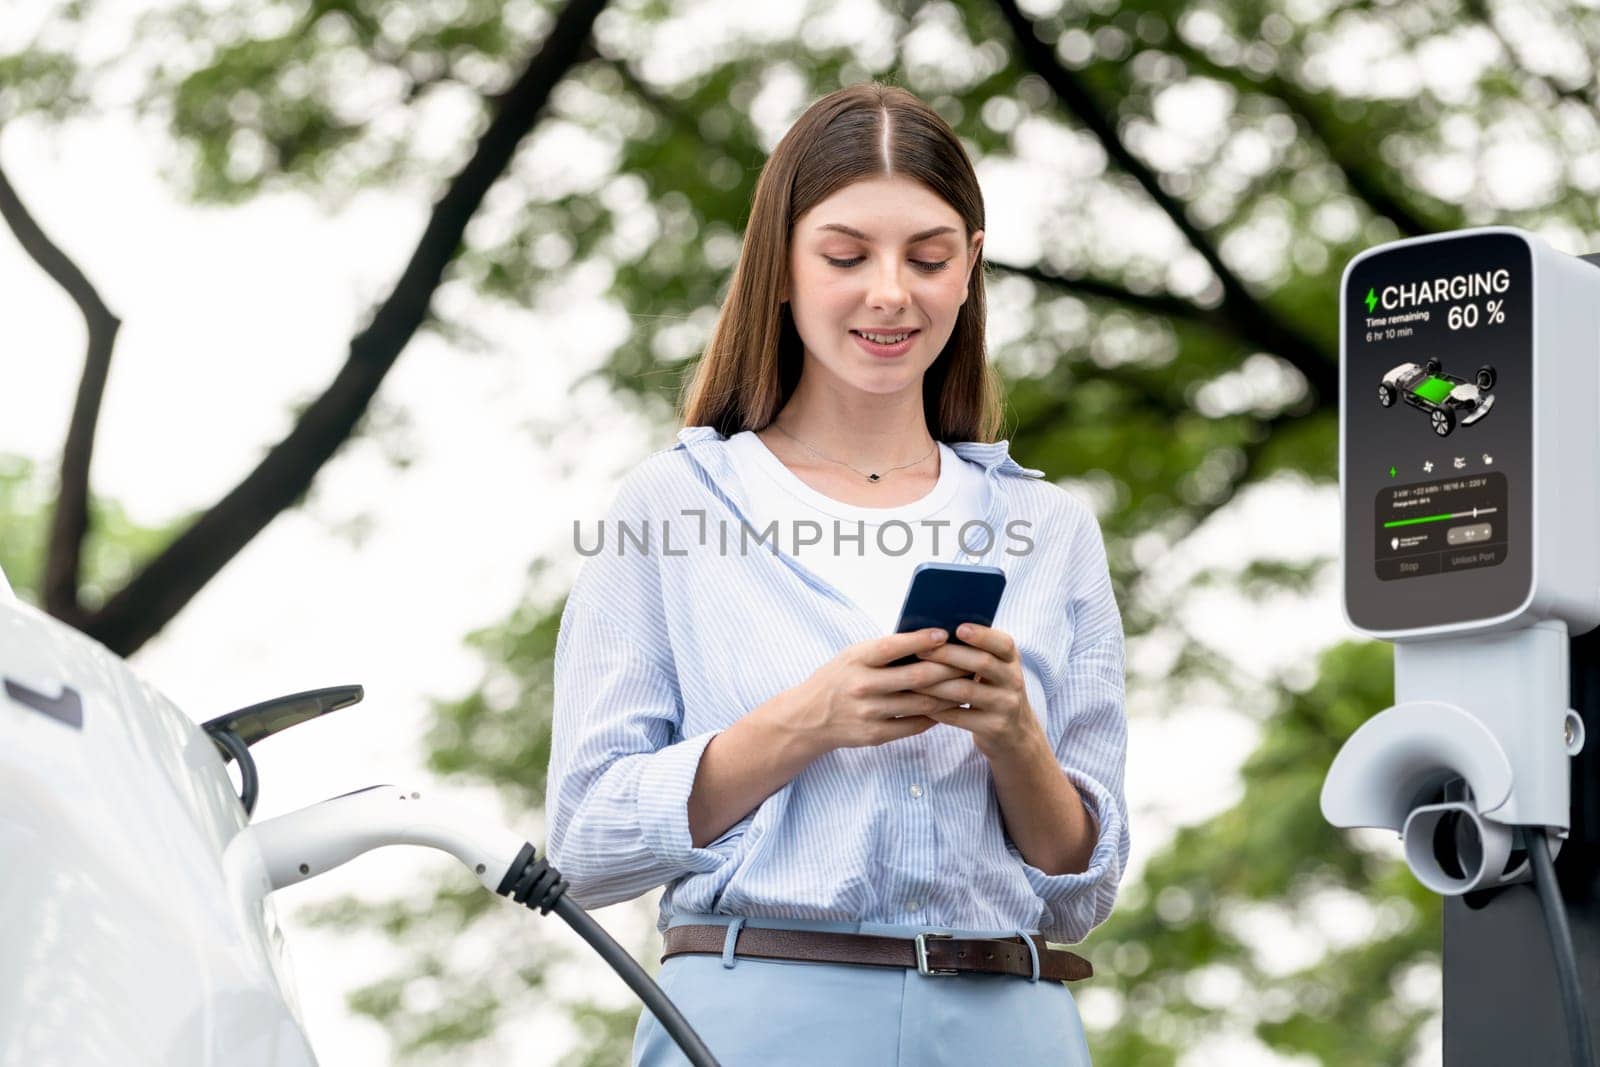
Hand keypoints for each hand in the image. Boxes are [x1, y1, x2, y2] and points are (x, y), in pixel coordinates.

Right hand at [785, 628, 973, 752]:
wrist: (807, 719)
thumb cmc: (838, 679)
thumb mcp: (852, 656)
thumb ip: (884, 650)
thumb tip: (930, 639)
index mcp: (856, 660)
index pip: (893, 647)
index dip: (921, 640)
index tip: (945, 634)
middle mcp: (862, 686)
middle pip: (916, 677)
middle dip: (949, 669)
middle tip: (971, 662)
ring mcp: (869, 713)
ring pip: (922, 703)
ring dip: (950, 694)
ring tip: (968, 684)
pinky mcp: (875, 735)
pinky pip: (915, 725)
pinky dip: (936, 715)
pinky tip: (949, 706)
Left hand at [910, 622, 1045, 760]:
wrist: (1014, 733)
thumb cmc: (991, 690)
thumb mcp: (994, 669)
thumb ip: (974, 652)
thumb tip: (932, 634)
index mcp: (1011, 659)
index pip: (1003, 643)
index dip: (982, 635)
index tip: (958, 628)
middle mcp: (1013, 680)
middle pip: (982, 663)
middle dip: (948, 655)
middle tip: (920, 651)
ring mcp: (1006, 706)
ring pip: (967, 691)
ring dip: (936, 683)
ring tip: (912, 678)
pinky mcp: (994, 728)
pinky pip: (960, 717)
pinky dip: (937, 709)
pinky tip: (919, 703)